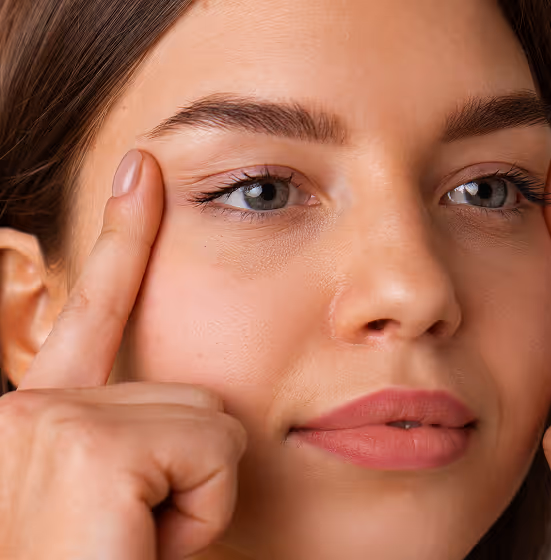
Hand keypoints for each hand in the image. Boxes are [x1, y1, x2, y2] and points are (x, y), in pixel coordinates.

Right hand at [0, 149, 246, 559]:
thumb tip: (183, 408)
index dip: (122, 235)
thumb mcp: (117, 498)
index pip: (93, 304)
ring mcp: (46, 421)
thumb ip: (130, 432)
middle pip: (188, 388)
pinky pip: (212, 450)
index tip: (142, 166)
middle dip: (186, 469)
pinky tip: (137, 548)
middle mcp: (28, 406)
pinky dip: (200, 514)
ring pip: (207, 417)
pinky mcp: (88, 448)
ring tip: (131, 547)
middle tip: (130, 537)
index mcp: (44, 413)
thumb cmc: (102, 555)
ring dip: (192, 497)